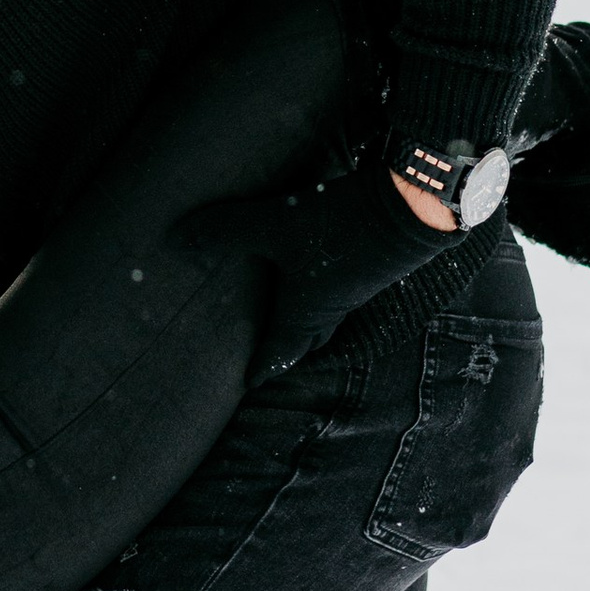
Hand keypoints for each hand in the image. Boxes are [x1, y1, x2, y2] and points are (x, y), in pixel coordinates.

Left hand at [184, 162, 458, 376]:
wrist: (412, 206)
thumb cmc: (337, 226)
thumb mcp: (272, 223)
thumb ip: (226, 230)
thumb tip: (177, 238)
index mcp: (305, 310)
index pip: (280, 350)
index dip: (262, 367)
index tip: (249, 384)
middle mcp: (332, 304)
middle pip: (308, 338)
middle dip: (288, 349)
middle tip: (269, 356)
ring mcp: (357, 284)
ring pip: (329, 313)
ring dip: (310, 319)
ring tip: (292, 313)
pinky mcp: (374, 260)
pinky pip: (346, 287)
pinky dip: (329, 288)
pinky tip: (323, 268)